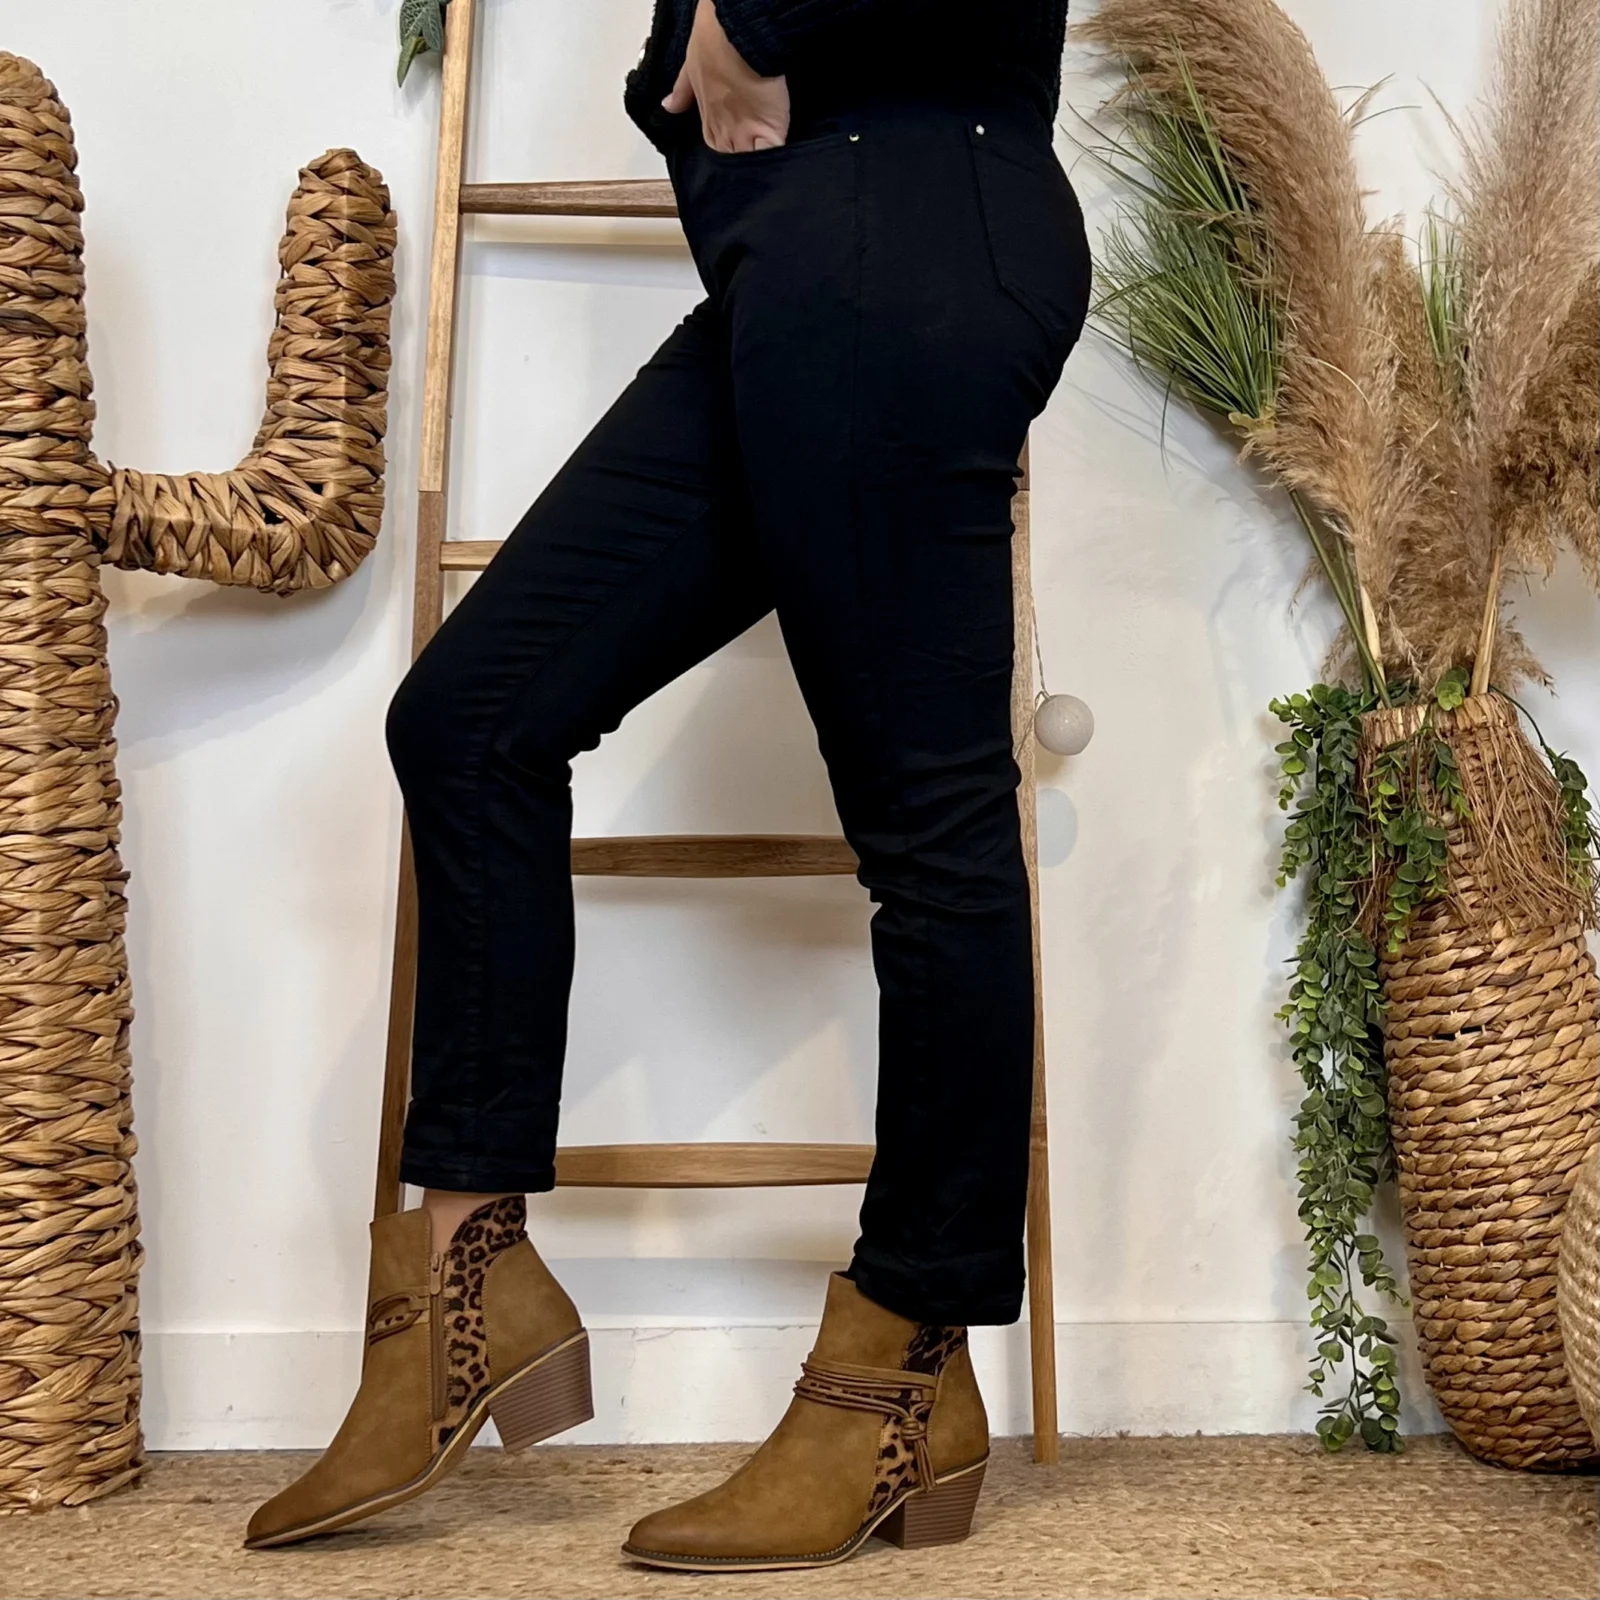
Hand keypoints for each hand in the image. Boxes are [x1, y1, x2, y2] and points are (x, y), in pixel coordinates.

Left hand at [662, 0, 789, 153]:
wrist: (737, 33)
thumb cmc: (715, 42)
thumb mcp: (691, 66)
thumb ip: (682, 90)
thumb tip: (669, 106)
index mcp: (708, 118)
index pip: (716, 147)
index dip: (725, 150)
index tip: (733, 148)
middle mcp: (724, 131)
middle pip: (732, 161)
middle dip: (739, 163)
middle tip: (748, 157)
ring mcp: (745, 134)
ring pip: (749, 164)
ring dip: (756, 165)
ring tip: (763, 164)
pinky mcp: (768, 132)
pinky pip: (771, 158)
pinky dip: (776, 160)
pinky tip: (778, 160)